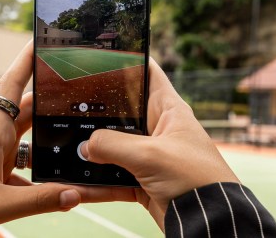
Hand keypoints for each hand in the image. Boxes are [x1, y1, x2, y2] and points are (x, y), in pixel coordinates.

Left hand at [0, 41, 135, 235]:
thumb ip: (39, 201)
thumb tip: (74, 195)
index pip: (10, 86)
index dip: (25, 61)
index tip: (38, 40)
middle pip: (27, 109)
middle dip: (50, 99)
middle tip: (76, 87)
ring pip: (28, 135)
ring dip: (48, 136)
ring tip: (75, 135)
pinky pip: (24, 162)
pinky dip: (41, 169)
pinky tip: (57, 183)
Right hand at [80, 58, 239, 229]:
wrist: (210, 224)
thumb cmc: (195, 180)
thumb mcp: (149, 155)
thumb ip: (112, 145)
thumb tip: (84, 147)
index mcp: (168, 110)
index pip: (147, 73)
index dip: (126, 60)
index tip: (100, 53)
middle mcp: (157, 130)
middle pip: (120, 113)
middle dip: (95, 113)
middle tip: (66, 106)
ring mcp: (148, 156)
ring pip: (112, 149)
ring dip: (90, 153)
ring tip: (65, 151)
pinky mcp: (142, 181)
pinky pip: (111, 178)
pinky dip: (94, 184)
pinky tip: (75, 186)